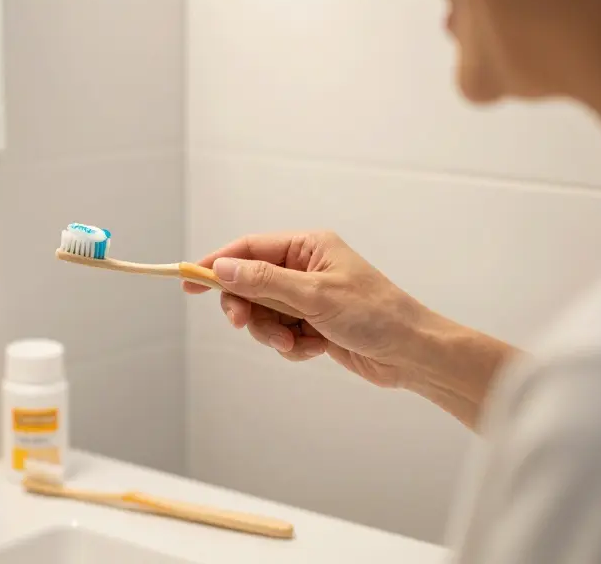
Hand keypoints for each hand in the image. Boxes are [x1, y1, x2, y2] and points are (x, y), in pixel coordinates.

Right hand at [184, 231, 440, 389]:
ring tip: (296, 344)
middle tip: (243, 324)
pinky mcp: (312, 324)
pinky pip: (280, 334)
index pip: (249, 248)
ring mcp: (308, 297)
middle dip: (248, 309)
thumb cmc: (376, 315)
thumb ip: (265, 281)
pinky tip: (314, 348)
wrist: (412, 354)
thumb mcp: (315, 295)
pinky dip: (291, 346)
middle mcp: (305, 267)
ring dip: (272, 333)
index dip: (216, 264)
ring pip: (262, 314)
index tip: (188, 282)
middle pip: (249, 284)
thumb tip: (223, 269)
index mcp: (308, 246)